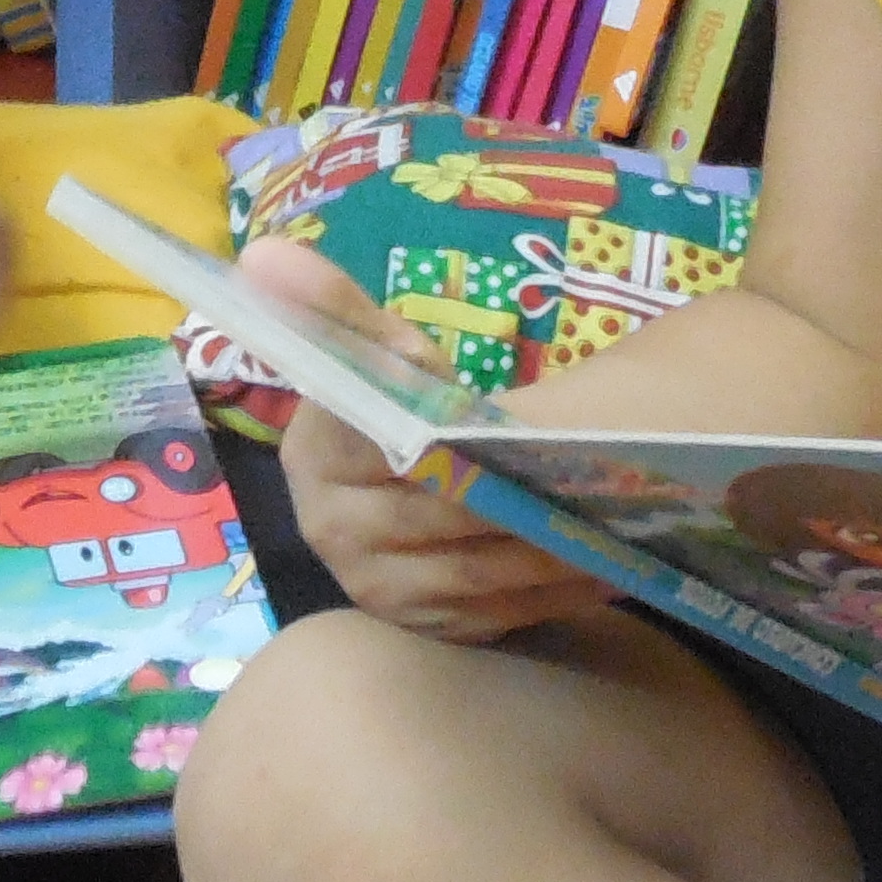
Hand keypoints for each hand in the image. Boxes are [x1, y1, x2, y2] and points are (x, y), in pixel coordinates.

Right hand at [246, 242, 609, 643]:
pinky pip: (497, 615)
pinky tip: (605, 565)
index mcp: (315, 456)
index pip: (390, 449)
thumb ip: (337, 309)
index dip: (455, 443)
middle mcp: (332, 532)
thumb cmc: (394, 403)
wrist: (395, 485)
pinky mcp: (424, 628)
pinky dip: (553, 591)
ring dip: (550, 551)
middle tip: (602, 481)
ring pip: (477, 572)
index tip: (516, 431)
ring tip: (619, 524)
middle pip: (442, 517)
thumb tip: (263, 253)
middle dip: (519, 499)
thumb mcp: (377, 350)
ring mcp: (376, 589)